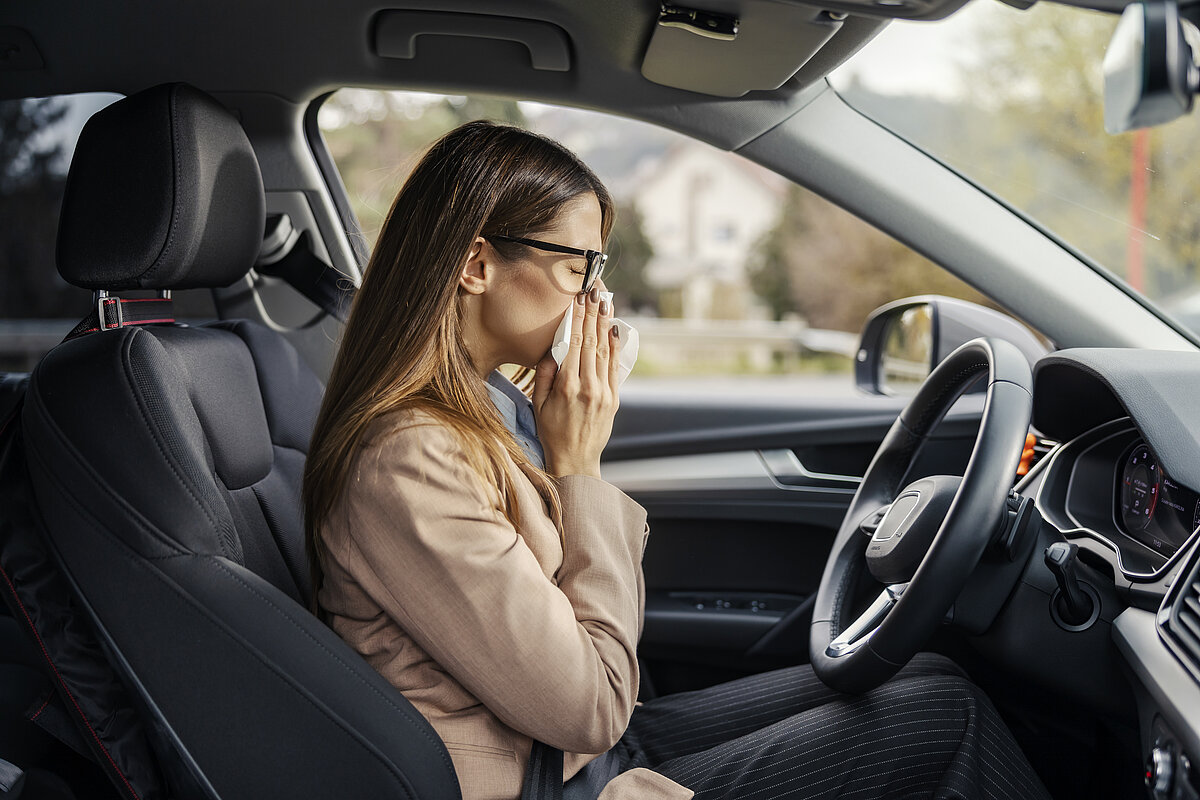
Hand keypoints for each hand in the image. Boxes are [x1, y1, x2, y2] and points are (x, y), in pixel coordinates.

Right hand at [533, 285, 621, 478]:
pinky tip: (613, 329)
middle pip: (591, 342)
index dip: (576, 319)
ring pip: (605, 351)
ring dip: (605, 325)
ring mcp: (604, 393)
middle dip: (592, 315)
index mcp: (566, 387)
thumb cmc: (551, 432)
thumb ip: (544, 375)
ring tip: (605, 303)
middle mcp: (588, 387)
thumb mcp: (537, 405)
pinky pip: (615, 366)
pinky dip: (615, 346)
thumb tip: (554, 349)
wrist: (575, 461)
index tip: (578, 299)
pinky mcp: (614, 399)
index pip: (573, 344)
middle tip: (594, 292)